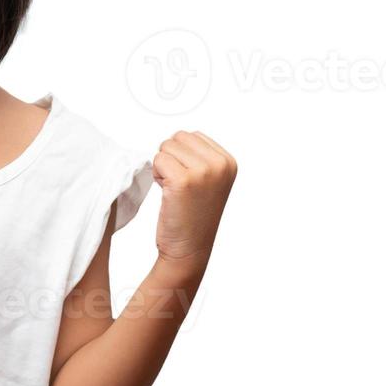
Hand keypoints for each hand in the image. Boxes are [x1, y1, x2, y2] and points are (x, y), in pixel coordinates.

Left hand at [151, 130, 236, 268]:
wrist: (189, 249)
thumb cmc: (193, 215)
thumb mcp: (210, 180)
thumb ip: (201, 156)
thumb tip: (177, 136)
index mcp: (228, 162)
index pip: (192, 136)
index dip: (182, 156)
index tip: (191, 180)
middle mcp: (219, 165)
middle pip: (178, 137)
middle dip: (171, 158)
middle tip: (179, 185)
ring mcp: (203, 172)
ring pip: (165, 147)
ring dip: (163, 167)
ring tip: (174, 189)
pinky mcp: (183, 181)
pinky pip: (157, 160)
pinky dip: (156, 175)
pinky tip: (167, 193)